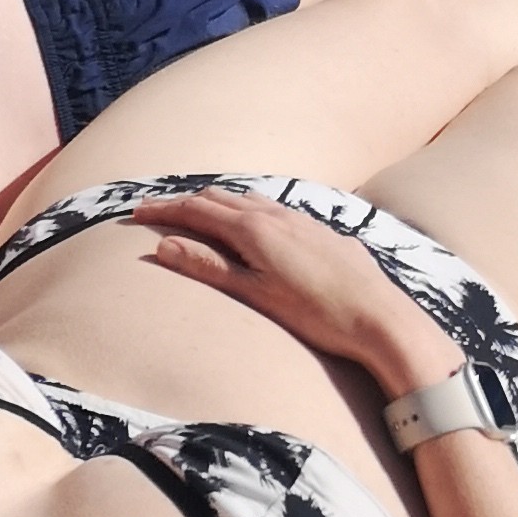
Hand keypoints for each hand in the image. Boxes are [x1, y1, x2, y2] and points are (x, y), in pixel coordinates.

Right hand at [132, 187, 450, 399]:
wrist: (383, 319)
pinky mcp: (324, 231)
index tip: (134, 214)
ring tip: (199, 213)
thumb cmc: (319, 315)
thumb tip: (164, 244)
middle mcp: (277, 214)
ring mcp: (303, 219)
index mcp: (254, 228)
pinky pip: (275, 209)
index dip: (163, 211)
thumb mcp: (257, 295)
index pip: (196, 210)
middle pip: (220, 198)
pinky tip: (256, 226)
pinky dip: (249, 210)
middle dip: (185, 203)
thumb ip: (210, 268)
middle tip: (157, 213)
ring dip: (218, 203)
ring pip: (250, 199)